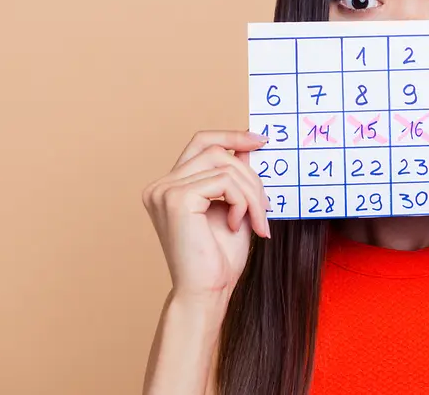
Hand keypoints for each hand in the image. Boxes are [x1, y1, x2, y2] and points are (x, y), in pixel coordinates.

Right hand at [142, 130, 270, 296]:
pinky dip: (242, 201)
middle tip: (267, 206)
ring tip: (258, 220)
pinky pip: (224, 182)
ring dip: (251, 192)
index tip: (260, 140)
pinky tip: (238, 225)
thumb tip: (250, 145)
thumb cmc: (219, 259)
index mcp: (170, 186)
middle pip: (216, 151)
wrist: (208, 292)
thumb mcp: (235, 207)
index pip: (200, 143)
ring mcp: (165, 190)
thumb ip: (236, 177)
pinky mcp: (176, 199)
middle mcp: (161, 185)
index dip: (230, 135)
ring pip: (225, 165)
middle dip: (250, 175)